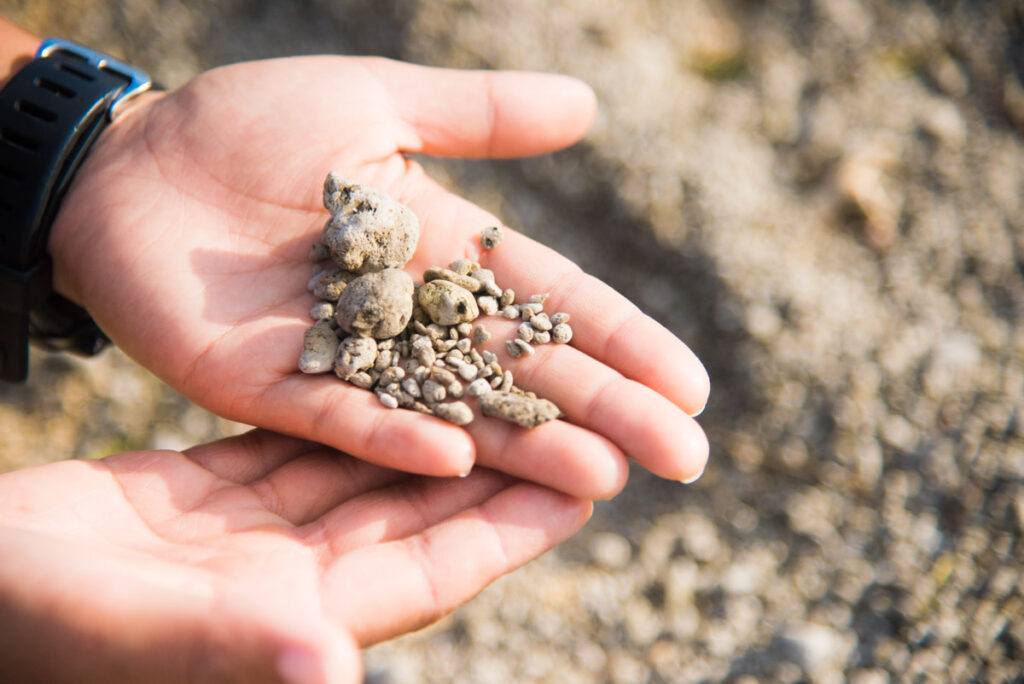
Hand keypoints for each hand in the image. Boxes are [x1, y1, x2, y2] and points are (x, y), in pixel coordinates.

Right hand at [0, 430, 589, 682]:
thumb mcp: (124, 626)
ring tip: (500, 385)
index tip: (583, 490)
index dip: (506, 531)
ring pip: (367, 476)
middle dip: (494, 472)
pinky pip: (302, 447)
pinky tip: (396, 372)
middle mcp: (287, 583)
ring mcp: (250, 540)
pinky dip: (352, 414)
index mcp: (292, 618)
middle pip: (416, 517)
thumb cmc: (25, 619)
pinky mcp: (208, 498)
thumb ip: (227, 645)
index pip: (428, 570)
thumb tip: (328, 664)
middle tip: (571, 425)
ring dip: (436, 433)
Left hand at [49, 56, 709, 497]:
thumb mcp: (379, 102)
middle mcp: (410, 317)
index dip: (620, 340)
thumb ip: (479, 116)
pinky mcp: (274, 389)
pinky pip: (344, 421)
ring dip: (524, 445)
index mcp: (442, 252)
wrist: (132, 162)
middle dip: (603, 410)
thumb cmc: (251, 126)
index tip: (690, 382)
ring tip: (601, 480)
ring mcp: (347, 359)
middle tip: (683, 457)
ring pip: (452, 409)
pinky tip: (463, 463)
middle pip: (520, 368)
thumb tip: (592, 107)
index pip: (550, 302)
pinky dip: (399, 440)